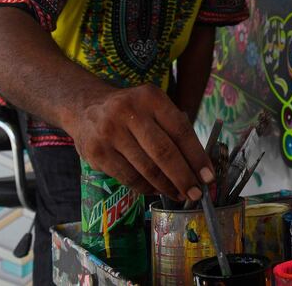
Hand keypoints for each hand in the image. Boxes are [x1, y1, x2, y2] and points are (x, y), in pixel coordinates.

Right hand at [65, 84, 213, 199]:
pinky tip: (157, 190)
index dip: (196, 157)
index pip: (180, 130)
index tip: (208, 176)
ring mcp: (110, 133)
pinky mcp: (97, 153)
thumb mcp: (152, 106)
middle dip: (184, 177)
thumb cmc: (130, 111)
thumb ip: (174, 128)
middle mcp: (129, 112)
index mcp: (150, 98)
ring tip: (179, 194)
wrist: (84, 107)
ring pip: (146, 169)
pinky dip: (146, 188)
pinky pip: (129, 178)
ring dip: (167, 187)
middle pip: (164, 152)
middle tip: (196, 194)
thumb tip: (199, 166)